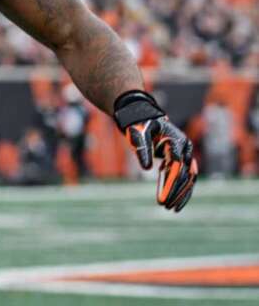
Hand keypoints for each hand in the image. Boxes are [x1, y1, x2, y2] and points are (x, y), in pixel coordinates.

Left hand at [114, 91, 197, 211]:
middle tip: (166, 206)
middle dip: (176, 192)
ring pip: (189, 178)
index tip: (162, 199)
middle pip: (185, 174)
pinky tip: (175, 203)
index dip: (169, 184)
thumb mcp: (138, 134)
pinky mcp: (181, 160)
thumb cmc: (139, 124)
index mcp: (176, 141)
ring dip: (182, 194)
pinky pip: (185, 177)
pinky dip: (182, 190)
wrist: (144, 116)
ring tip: (172, 209)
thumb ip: (142, 149)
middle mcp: (185, 148)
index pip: (175, 166)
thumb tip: (147, 168)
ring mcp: (185, 154)